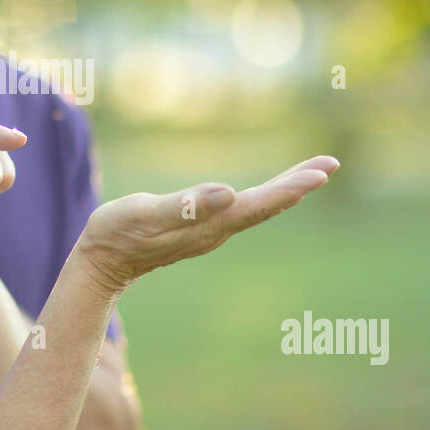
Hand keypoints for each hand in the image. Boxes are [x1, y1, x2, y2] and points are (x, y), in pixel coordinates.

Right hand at [72, 155, 339, 292]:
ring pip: (258, 209)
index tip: (323, 171)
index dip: (293, 186)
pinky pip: (242, 211)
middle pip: (267, 205)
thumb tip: (228, 193)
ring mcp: (209, 233)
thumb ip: (187, 205)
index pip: (261, 203)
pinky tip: (264, 194)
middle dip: (298, 184)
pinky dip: (263, 198)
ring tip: (310, 176)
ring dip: (285, 191)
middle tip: (330, 164)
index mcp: (211, 224)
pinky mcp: (199, 230)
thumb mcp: (147, 214)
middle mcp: (217, 231)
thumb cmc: (117, 234)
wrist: (100, 265)